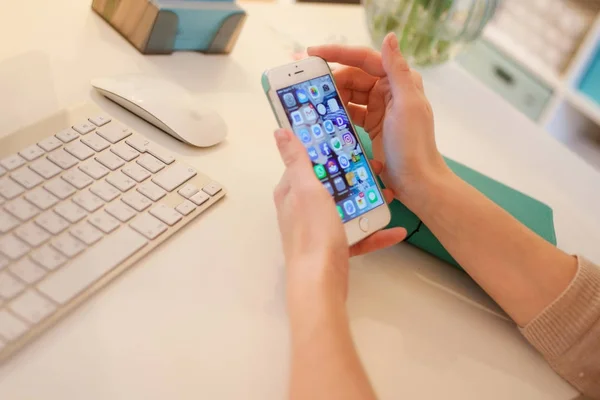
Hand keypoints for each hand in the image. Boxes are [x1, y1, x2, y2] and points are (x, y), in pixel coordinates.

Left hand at [273, 129, 405, 302]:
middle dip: (355, 177)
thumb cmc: (313, 232)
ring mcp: (318, 231)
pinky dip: (374, 232)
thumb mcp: (306, 189)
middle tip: (378, 169)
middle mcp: (302, 210)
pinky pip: (357, 235)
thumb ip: (296, 160)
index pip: (306, 163)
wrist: (321, 284)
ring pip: (346, 209)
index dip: (326, 151)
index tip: (350, 142)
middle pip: (330, 185)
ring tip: (390, 196)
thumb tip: (280, 131)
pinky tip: (396, 230)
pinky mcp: (333, 249)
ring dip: (369, 202)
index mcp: (291, 193)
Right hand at [308, 33, 449, 208]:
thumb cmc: (414, 144)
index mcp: (398, 81)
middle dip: (331, 79)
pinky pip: (349, 112)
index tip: (312, 53)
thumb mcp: (407, 104)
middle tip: (308, 86)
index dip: (338, 53)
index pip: (364, 59)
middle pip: (353, 77)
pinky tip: (323, 116)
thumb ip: (397, 70)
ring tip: (312, 101)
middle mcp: (389, 90)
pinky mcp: (371, 125)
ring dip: (332, 96)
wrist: (416, 181)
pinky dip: (337, 112)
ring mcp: (379, 108)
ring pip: (349, 94)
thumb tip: (389, 37)